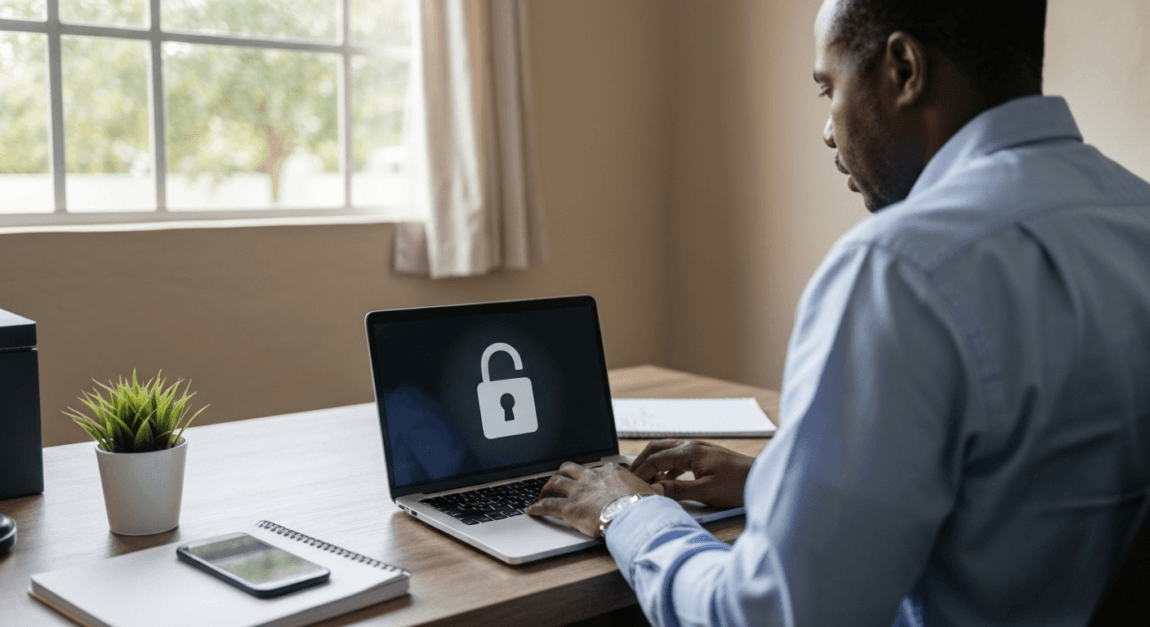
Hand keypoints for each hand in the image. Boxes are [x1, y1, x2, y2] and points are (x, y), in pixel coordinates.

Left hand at [524, 461, 660, 538]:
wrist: (636, 517)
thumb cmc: (646, 508)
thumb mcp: (655, 494)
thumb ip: (654, 491)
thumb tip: (665, 491)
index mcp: (611, 473)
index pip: (596, 469)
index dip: (589, 475)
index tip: (588, 480)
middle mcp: (592, 478)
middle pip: (570, 470)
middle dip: (562, 474)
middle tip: (558, 481)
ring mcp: (579, 492)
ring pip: (555, 483)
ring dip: (546, 488)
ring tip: (542, 493)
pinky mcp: (569, 508)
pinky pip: (548, 505)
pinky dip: (537, 507)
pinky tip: (531, 510)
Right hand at [630, 440, 754, 507]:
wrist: (762, 480)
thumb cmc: (738, 485)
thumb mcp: (705, 491)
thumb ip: (676, 490)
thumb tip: (651, 491)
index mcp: (689, 451)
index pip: (655, 459)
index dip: (640, 472)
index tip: (630, 486)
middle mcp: (692, 445)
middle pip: (656, 448)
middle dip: (641, 463)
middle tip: (630, 479)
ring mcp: (698, 449)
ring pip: (666, 451)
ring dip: (653, 464)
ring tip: (644, 481)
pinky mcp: (704, 457)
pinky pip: (677, 458)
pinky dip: (666, 468)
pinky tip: (666, 482)